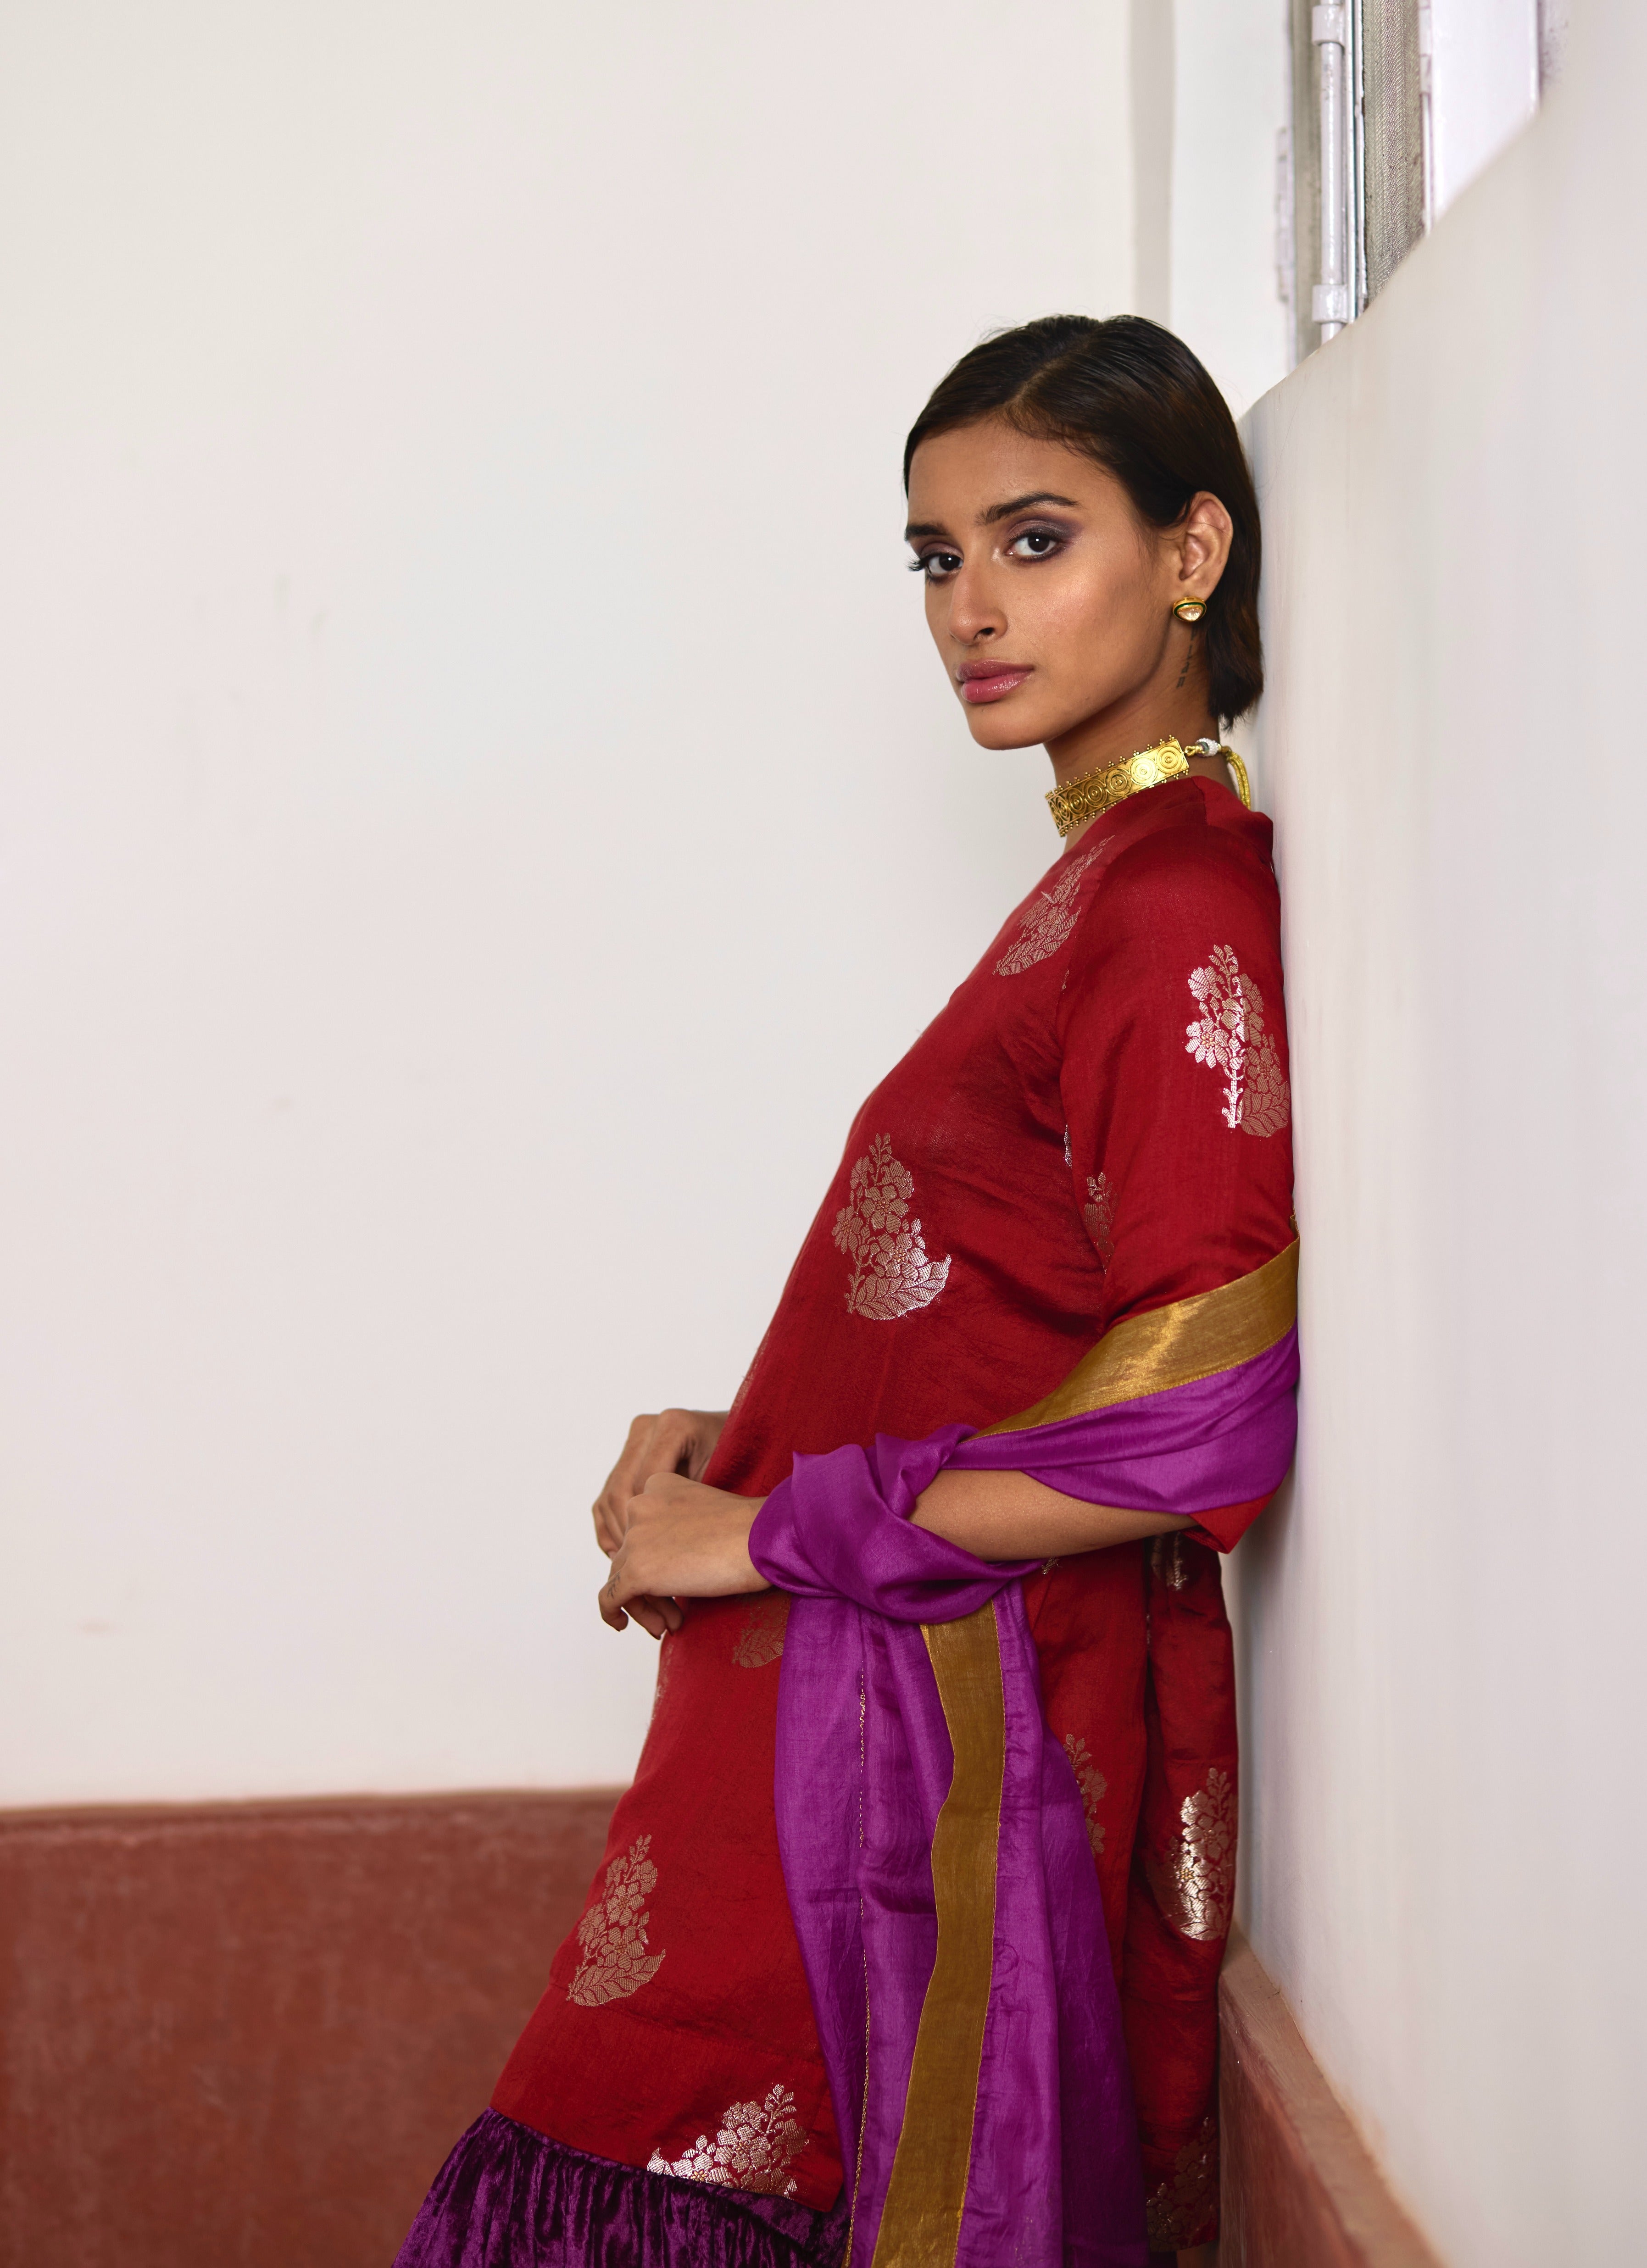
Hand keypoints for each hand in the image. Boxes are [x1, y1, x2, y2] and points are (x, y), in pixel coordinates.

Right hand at [592, 1408, 728, 1555]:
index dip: (645, 1527)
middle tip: (635, 1569)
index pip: (643, 1485)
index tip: (655, 1560)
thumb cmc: (741, 1464)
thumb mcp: (728, 1480)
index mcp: (673, 1426)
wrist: (741, 1442)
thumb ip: (696, 1503)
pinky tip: (620, 1553)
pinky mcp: (627, 1456)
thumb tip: (664, 1546)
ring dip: (614, 1534)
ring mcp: (635, 1440)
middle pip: (620, 1490)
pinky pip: (607, 1497)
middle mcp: (647, 1428)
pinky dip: (609, 1526)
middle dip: (626, 1534)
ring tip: (628, 1567)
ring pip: (609, 1496)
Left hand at [599, 1472, 768, 1637]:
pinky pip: (610, 1598)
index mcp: (657, 1485)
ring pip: (621, 1578)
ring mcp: (636, 1538)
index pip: (642, 1529)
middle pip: (630, 1555)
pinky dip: (611, 1614)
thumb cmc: (749, 1529)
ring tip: (670, 1624)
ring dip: (644, 1606)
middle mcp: (639, 1506)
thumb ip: (679, 1529)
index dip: (656, 1560)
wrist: (761, 1537)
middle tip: (674, 1613)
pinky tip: (621, 1626)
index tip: (678, 1581)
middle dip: (651, 1588)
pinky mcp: (637, 1570)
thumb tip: (666, 1566)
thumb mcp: (706, 1515)